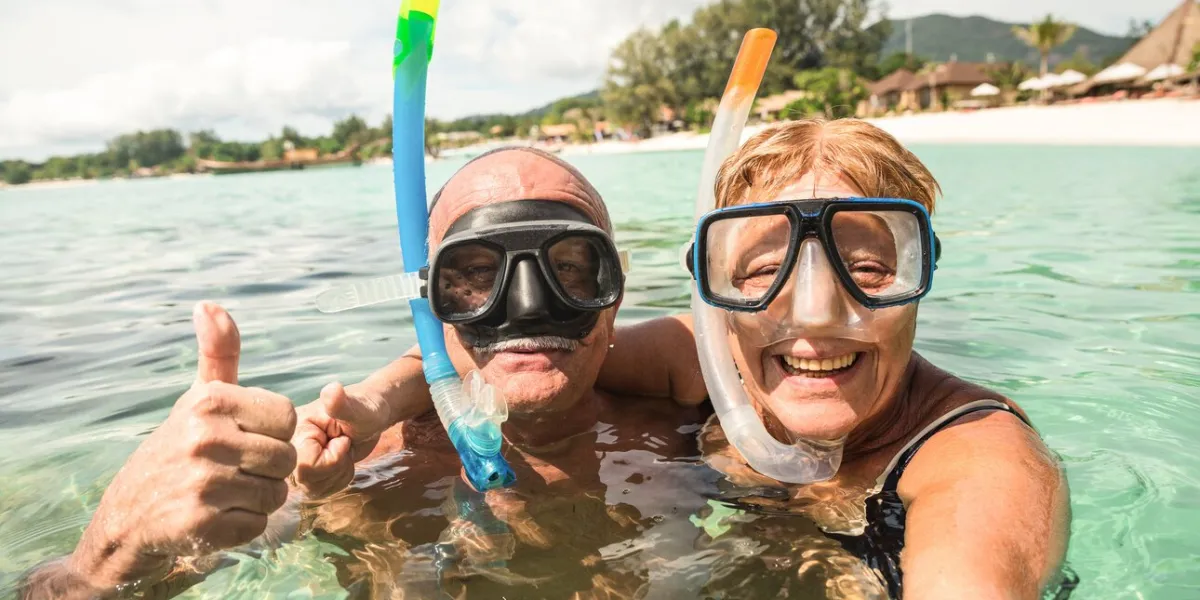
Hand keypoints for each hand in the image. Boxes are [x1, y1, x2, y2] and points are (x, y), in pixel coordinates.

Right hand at [68, 302, 296, 589]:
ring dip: (256, 501)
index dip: (272, 433)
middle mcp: (205, 437)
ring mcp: (203, 482)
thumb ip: (218, 354)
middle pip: (286, 459)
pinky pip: (258, 525)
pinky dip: (242, 527)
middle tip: (231, 472)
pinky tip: (213, 517)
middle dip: (267, 471)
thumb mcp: (198, 398)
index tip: (241, 439)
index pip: (287, 417)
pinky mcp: (202, 523)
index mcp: (210, 402)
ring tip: (222, 494)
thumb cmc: (177, 450)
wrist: (126, 517)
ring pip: (276, 494)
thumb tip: (209, 305)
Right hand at [291, 381, 391, 498]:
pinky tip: (341, 459)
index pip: (306, 466)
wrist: (369, 417)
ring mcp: (295, 462)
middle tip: (343, 444)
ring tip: (342, 450)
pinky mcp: (304, 473)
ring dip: (339, 473)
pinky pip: (321, 492)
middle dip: (336, 467)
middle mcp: (289, 447)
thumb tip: (331, 390)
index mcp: (293, 430)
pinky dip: (339, 479)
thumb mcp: (358, 408)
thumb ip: (342, 404)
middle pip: (308, 481)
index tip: (341, 438)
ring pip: (314, 489)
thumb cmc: (365, 410)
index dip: (332, 458)